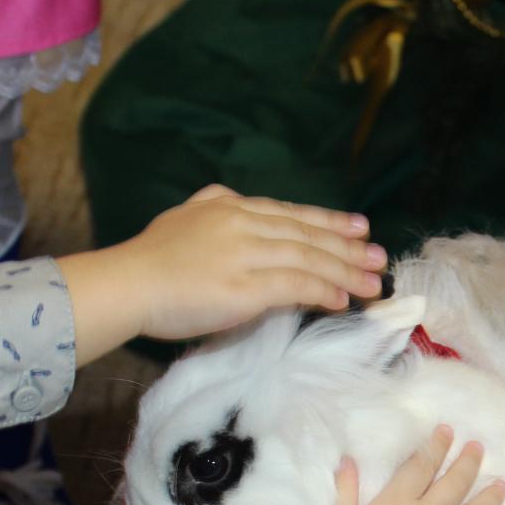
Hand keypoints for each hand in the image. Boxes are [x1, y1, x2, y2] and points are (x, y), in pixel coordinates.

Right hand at [132, 185, 387, 332]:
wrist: (126, 283)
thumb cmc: (149, 262)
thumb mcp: (186, 222)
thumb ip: (218, 219)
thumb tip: (243, 225)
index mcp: (229, 205)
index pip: (290, 213)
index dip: (328, 221)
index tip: (358, 226)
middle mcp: (242, 222)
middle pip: (307, 234)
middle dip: (348, 247)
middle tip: (378, 256)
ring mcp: (246, 252)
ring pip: (309, 258)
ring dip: (345, 272)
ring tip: (371, 283)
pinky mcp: (245, 284)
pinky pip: (296, 285)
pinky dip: (323, 290)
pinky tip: (341, 298)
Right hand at [320, 426, 504, 504]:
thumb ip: (346, 492)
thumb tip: (347, 460)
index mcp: (395, 503)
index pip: (420, 466)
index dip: (435, 446)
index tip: (447, 431)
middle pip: (452, 484)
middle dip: (467, 463)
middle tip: (479, 447)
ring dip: (489, 498)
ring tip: (503, 484)